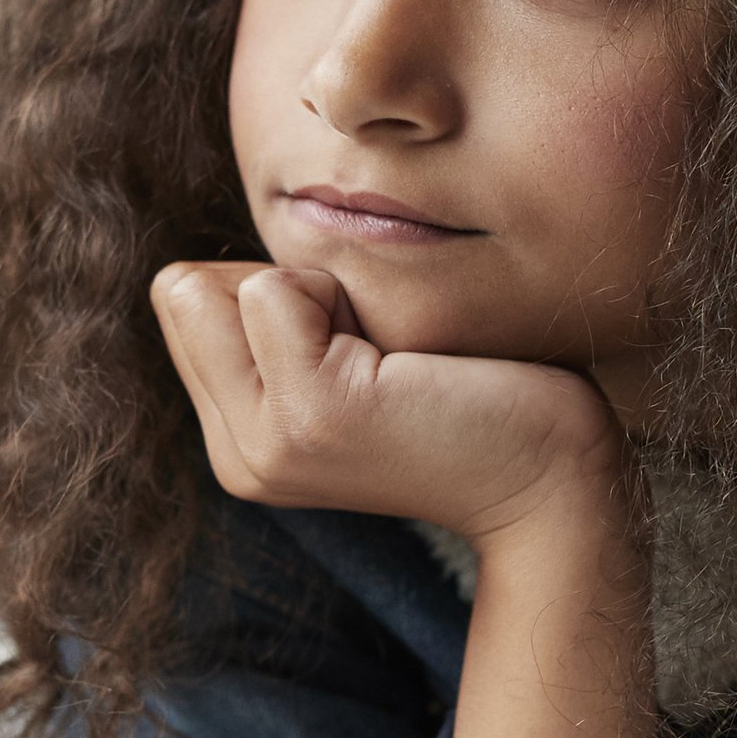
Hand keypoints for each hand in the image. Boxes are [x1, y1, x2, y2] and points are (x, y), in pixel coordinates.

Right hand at [150, 261, 619, 541]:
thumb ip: (281, 322)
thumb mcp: (351, 358)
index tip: (357, 344)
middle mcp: (238, 454)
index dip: (273, 287)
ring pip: (222, 284)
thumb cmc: (475, 393)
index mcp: (241, 439)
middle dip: (286, 283)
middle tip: (378, 352)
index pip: (181, 297)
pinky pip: (275, 288)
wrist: (554, 483)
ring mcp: (266, 443)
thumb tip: (231, 253)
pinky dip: (345, 292)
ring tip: (392, 359)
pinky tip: (405, 362)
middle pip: (184, 288)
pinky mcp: (309, 417)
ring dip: (319, 288)